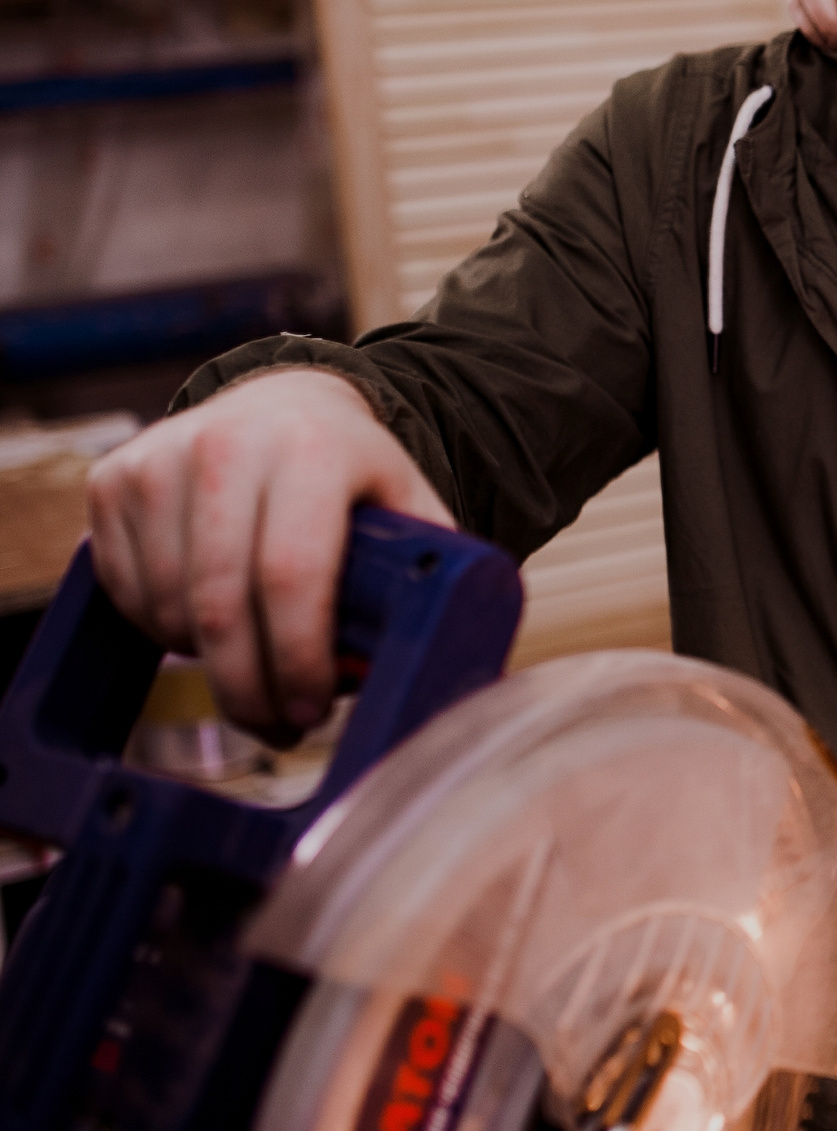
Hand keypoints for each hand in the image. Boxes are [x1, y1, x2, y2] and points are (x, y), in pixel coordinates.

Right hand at [85, 369, 454, 741]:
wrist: (285, 404)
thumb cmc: (353, 475)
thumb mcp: (408, 505)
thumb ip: (423, 574)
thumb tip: (431, 661)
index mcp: (313, 450)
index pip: (291, 574)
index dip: (297, 657)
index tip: (314, 708)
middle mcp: (226, 446)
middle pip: (219, 603)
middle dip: (249, 686)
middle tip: (281, 726)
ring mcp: (157, 460)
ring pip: (166, 606)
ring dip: (207, 664)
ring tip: (254, 674)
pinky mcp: (112, 480)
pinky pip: (126, 591)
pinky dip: (162, 631)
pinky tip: (208, 631)